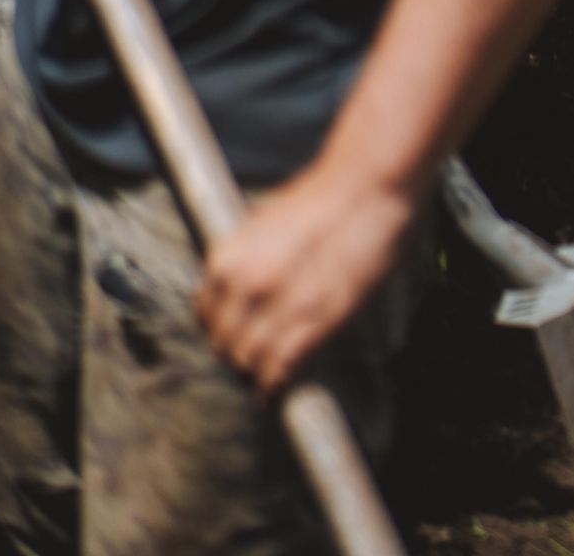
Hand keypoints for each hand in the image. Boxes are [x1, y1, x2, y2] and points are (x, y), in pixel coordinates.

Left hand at [195, 161, 417, 393]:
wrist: (368, 185)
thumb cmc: (323, 196)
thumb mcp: (265, 221)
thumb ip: (245, 256)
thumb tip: (234, 284)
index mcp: (228, 258)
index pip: (205, 314)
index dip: (221, 326)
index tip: (235, 331)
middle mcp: (245, 285)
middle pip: (224, 343)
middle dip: (237, 351)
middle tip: (254, 353)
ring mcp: (280, 305)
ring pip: (248, 361)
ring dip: (256, 369)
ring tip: (267, 371)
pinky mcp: (314, 320)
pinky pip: (278, 370)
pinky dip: (274, 384)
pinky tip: (275, 388)